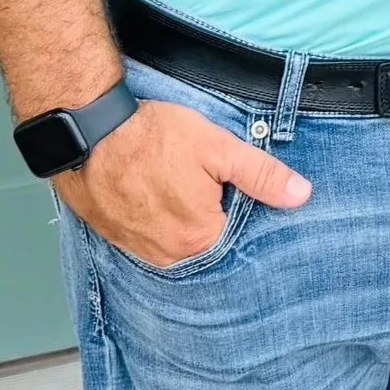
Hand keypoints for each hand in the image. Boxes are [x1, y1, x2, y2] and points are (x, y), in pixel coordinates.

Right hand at [54, 97, 311, 267]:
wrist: (88, 133)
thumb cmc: (152, 137)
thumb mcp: (217, 148)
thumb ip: (260, 174)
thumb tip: (301, 195)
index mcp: (199, 239)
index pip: (240, 235)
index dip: (243, 206)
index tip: (236, 185)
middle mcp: (169, 256)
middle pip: (209, 239)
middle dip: (215, 212)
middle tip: (206, 179)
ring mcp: (140, 250)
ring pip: (180, 239)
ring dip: (186, 216)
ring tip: (181, 182)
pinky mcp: (119, 238)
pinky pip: (152, 236)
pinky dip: (161, 218)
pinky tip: (160, 191)